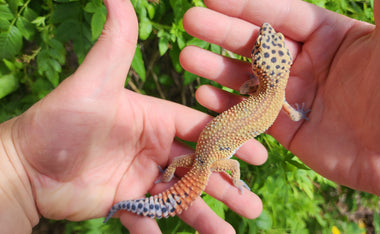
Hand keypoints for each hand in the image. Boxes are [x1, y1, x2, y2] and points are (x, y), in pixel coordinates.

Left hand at [2, 0, 266, 232]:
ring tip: (231, 231)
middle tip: (253, 201)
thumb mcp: (93, 81)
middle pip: (198, 167)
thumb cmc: (60, 121)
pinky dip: (162, 230)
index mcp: (155, 118)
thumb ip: (116, 44)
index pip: (201, 129)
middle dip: (226, 184)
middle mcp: (153, 147)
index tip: (259, 153)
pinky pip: (150, 218)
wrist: (24, 166)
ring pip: (180, 197)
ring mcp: (141, 176)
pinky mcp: (125, 201)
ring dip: (206, 215)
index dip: (231, 140)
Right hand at [180, 0, 379, 229]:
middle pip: (254, 42)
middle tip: (190, 22)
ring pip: (245, 76)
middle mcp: (303, 62)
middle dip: (221, 32)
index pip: (279, 14)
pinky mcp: (281, 126)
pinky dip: (225, 104)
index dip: (247, 5)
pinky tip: (204, 96)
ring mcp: (289, 95)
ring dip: (215, 67)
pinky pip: (247, 112)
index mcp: (326, 36)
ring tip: (188, 58)